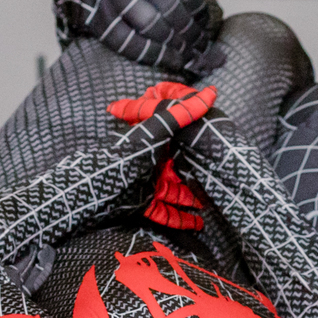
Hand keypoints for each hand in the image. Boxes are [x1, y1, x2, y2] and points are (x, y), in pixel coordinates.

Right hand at [53, 0, 232, 76]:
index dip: (201, 10)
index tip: (209, 28)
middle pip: (170, 8)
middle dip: (193, 35)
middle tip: (207, 52)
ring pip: (151, 26)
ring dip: (177, 49)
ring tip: (195, 60)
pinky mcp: (91, 12)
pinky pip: (127, 41)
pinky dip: (153, 55)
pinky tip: (172, 63)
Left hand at [108, 84, 214, 228]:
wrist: (101, 186)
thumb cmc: (129, 154)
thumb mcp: (159, 129)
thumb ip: (183, 113)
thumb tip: (211, 92)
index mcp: (154, 144)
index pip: (178, 145)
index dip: (195, 149)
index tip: (214, 152)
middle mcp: (151, 165)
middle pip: (179, 173)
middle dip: (197, 179)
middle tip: (216, 183)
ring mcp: (147, 186)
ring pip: (175, 194)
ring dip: (192, 200)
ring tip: (211, 204)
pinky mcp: (143, 206)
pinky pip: (166, 214)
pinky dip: (181, 220)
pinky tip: (198, 224)